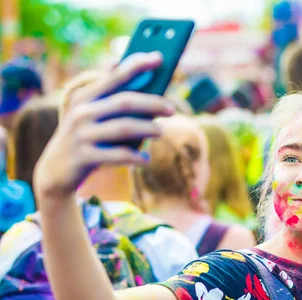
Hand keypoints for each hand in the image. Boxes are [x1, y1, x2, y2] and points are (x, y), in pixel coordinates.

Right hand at [34, 52, 173, 199]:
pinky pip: (118, 154)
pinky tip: (146, 159)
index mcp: (85, 96)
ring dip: (148, 129)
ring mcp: (81, 135)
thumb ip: (113, 95)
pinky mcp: (84, 157)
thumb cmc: (85, 135)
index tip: (158, 57)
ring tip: (161, 132)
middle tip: (172, 109)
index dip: (137, 65)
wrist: (56, 168)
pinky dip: (136, 156)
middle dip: (153, 103)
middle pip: (125, 102)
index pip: (115, 76)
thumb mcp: (92, 112)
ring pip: (124, 127)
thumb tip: (141, 73)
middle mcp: (81, 112)